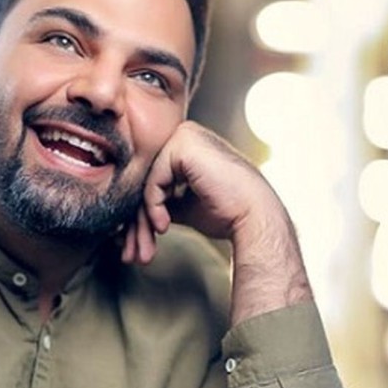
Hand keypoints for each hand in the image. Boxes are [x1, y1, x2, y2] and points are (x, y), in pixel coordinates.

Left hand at [121, 121, 282, 265]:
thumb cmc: (227, 213)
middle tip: (134, 252)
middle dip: (139, 221)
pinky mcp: (183, 145)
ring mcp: (184, 136)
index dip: (143, 214)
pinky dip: (153, 206)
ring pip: (147, 182)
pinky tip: (163, 225)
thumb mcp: (184, 205)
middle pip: (147, 180)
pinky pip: (154, 180)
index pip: (153, 179)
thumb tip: (133, 213)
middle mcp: (185, 135)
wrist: (254, 217)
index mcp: (188, 145)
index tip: (136, 242)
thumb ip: (162, 200)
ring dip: (143, 220)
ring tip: (146, 247)